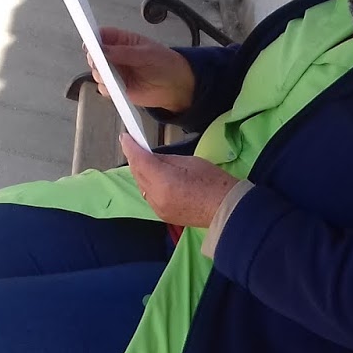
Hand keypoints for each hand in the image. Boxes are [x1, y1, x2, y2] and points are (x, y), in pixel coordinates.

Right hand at [87, 27, 195, 112]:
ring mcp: (116, 72)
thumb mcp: (146, 54)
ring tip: (110, 77)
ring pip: (97, 72)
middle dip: (94, 59)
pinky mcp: (118, 88)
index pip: (102, 36)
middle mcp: (116, 56)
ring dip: (100, 75)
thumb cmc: (165, 64)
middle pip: (95, 55)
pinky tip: (115, 88)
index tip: (89, 45)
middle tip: (100, 64)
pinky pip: (104, 88)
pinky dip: (106, 89)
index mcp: (123, 41)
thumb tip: (103, 49)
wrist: (176, 86)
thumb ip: (124, 52)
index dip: (93, 39)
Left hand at [120, 134, 237, 227]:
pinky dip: (148, 184)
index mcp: (164, 180)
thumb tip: (152, 157)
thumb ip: (166, 159)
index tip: (125, 137)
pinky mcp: (162, 215)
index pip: (139, 160)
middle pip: (137, 173)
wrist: (227, 210)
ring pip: (141, 185)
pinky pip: (149, 196)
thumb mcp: (190, 162)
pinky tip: (153, 177)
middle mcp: (156, 196)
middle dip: (134, 158)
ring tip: (144, 160)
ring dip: (140, 172)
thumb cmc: (214, 181)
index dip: (130, 147)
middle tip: (133, 145)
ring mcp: (157, 208)